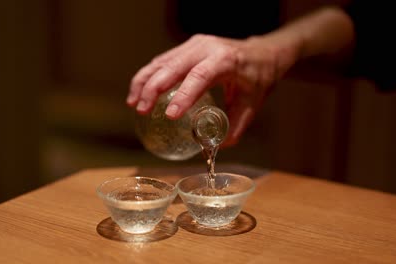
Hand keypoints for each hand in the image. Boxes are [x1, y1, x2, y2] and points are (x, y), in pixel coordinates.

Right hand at [127, 34, 300, 146]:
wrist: (262, 52)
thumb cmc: (258, 77)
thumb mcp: (252, 103)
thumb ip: (236, 125)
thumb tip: (218, 146)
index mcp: (225, 60)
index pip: (200, 76)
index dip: (183, 95)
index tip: (170, 115)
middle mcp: (206, 47)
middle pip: (173, 66)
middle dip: (153, 88)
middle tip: (141, 110)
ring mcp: (194, 45)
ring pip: (162, 61)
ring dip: (144, 81)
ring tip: (134, 103)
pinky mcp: (186, 48)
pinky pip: (162, 60)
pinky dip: (148, 76)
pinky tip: (139, 91)